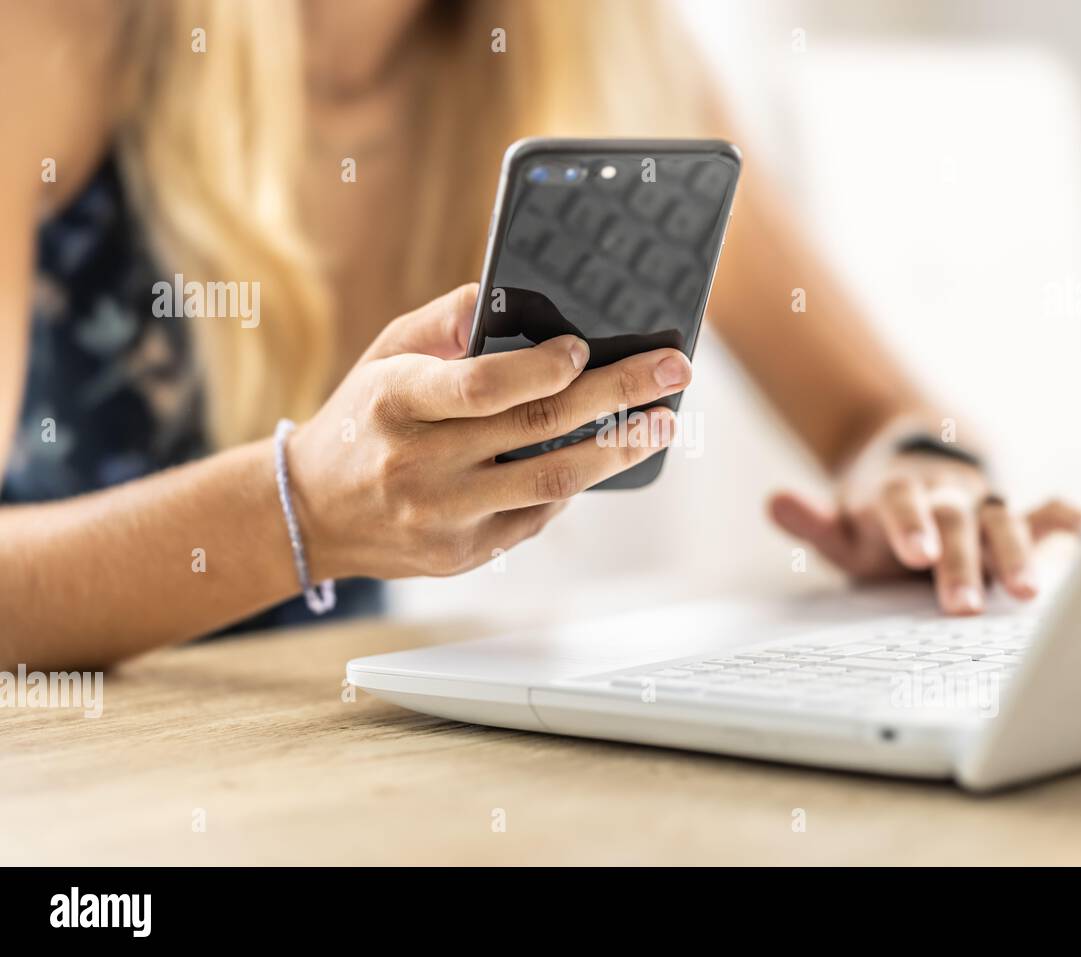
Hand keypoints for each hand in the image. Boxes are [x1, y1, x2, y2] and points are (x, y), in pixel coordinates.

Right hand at [288, 283, 691, 579]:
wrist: (313, 513)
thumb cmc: (363, 418)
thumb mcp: (386, 353)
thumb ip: (448, 321)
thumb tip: (522, 299)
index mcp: (396, 401)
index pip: (482, 386)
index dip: (544, 368)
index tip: (586, 350)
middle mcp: (419, 463)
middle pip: (537, 429)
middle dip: (618, 395)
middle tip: (672, 374)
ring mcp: (444, 516)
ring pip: (552, 481)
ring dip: (619, 448)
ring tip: (661, 422)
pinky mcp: (464, 554)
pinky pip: (538, 516)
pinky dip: (575, 483)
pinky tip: (603, 456)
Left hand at [769, 434, 1080, 614]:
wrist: (912, 481)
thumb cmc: (874, 526)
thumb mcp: (841, 528)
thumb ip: (813, 521)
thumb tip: (774, 501)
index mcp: (901, 495)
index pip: (904, 507)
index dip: (910, 527)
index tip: (916, 555)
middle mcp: (948, 497)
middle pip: (957, 522)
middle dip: (963, 563)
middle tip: (963, 608)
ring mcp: (985, 506)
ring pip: (1005, 521)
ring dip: (1020, 552)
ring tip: (1031, 593)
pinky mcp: (1017, 517)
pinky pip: (1048, 514)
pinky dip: (1070, 519)